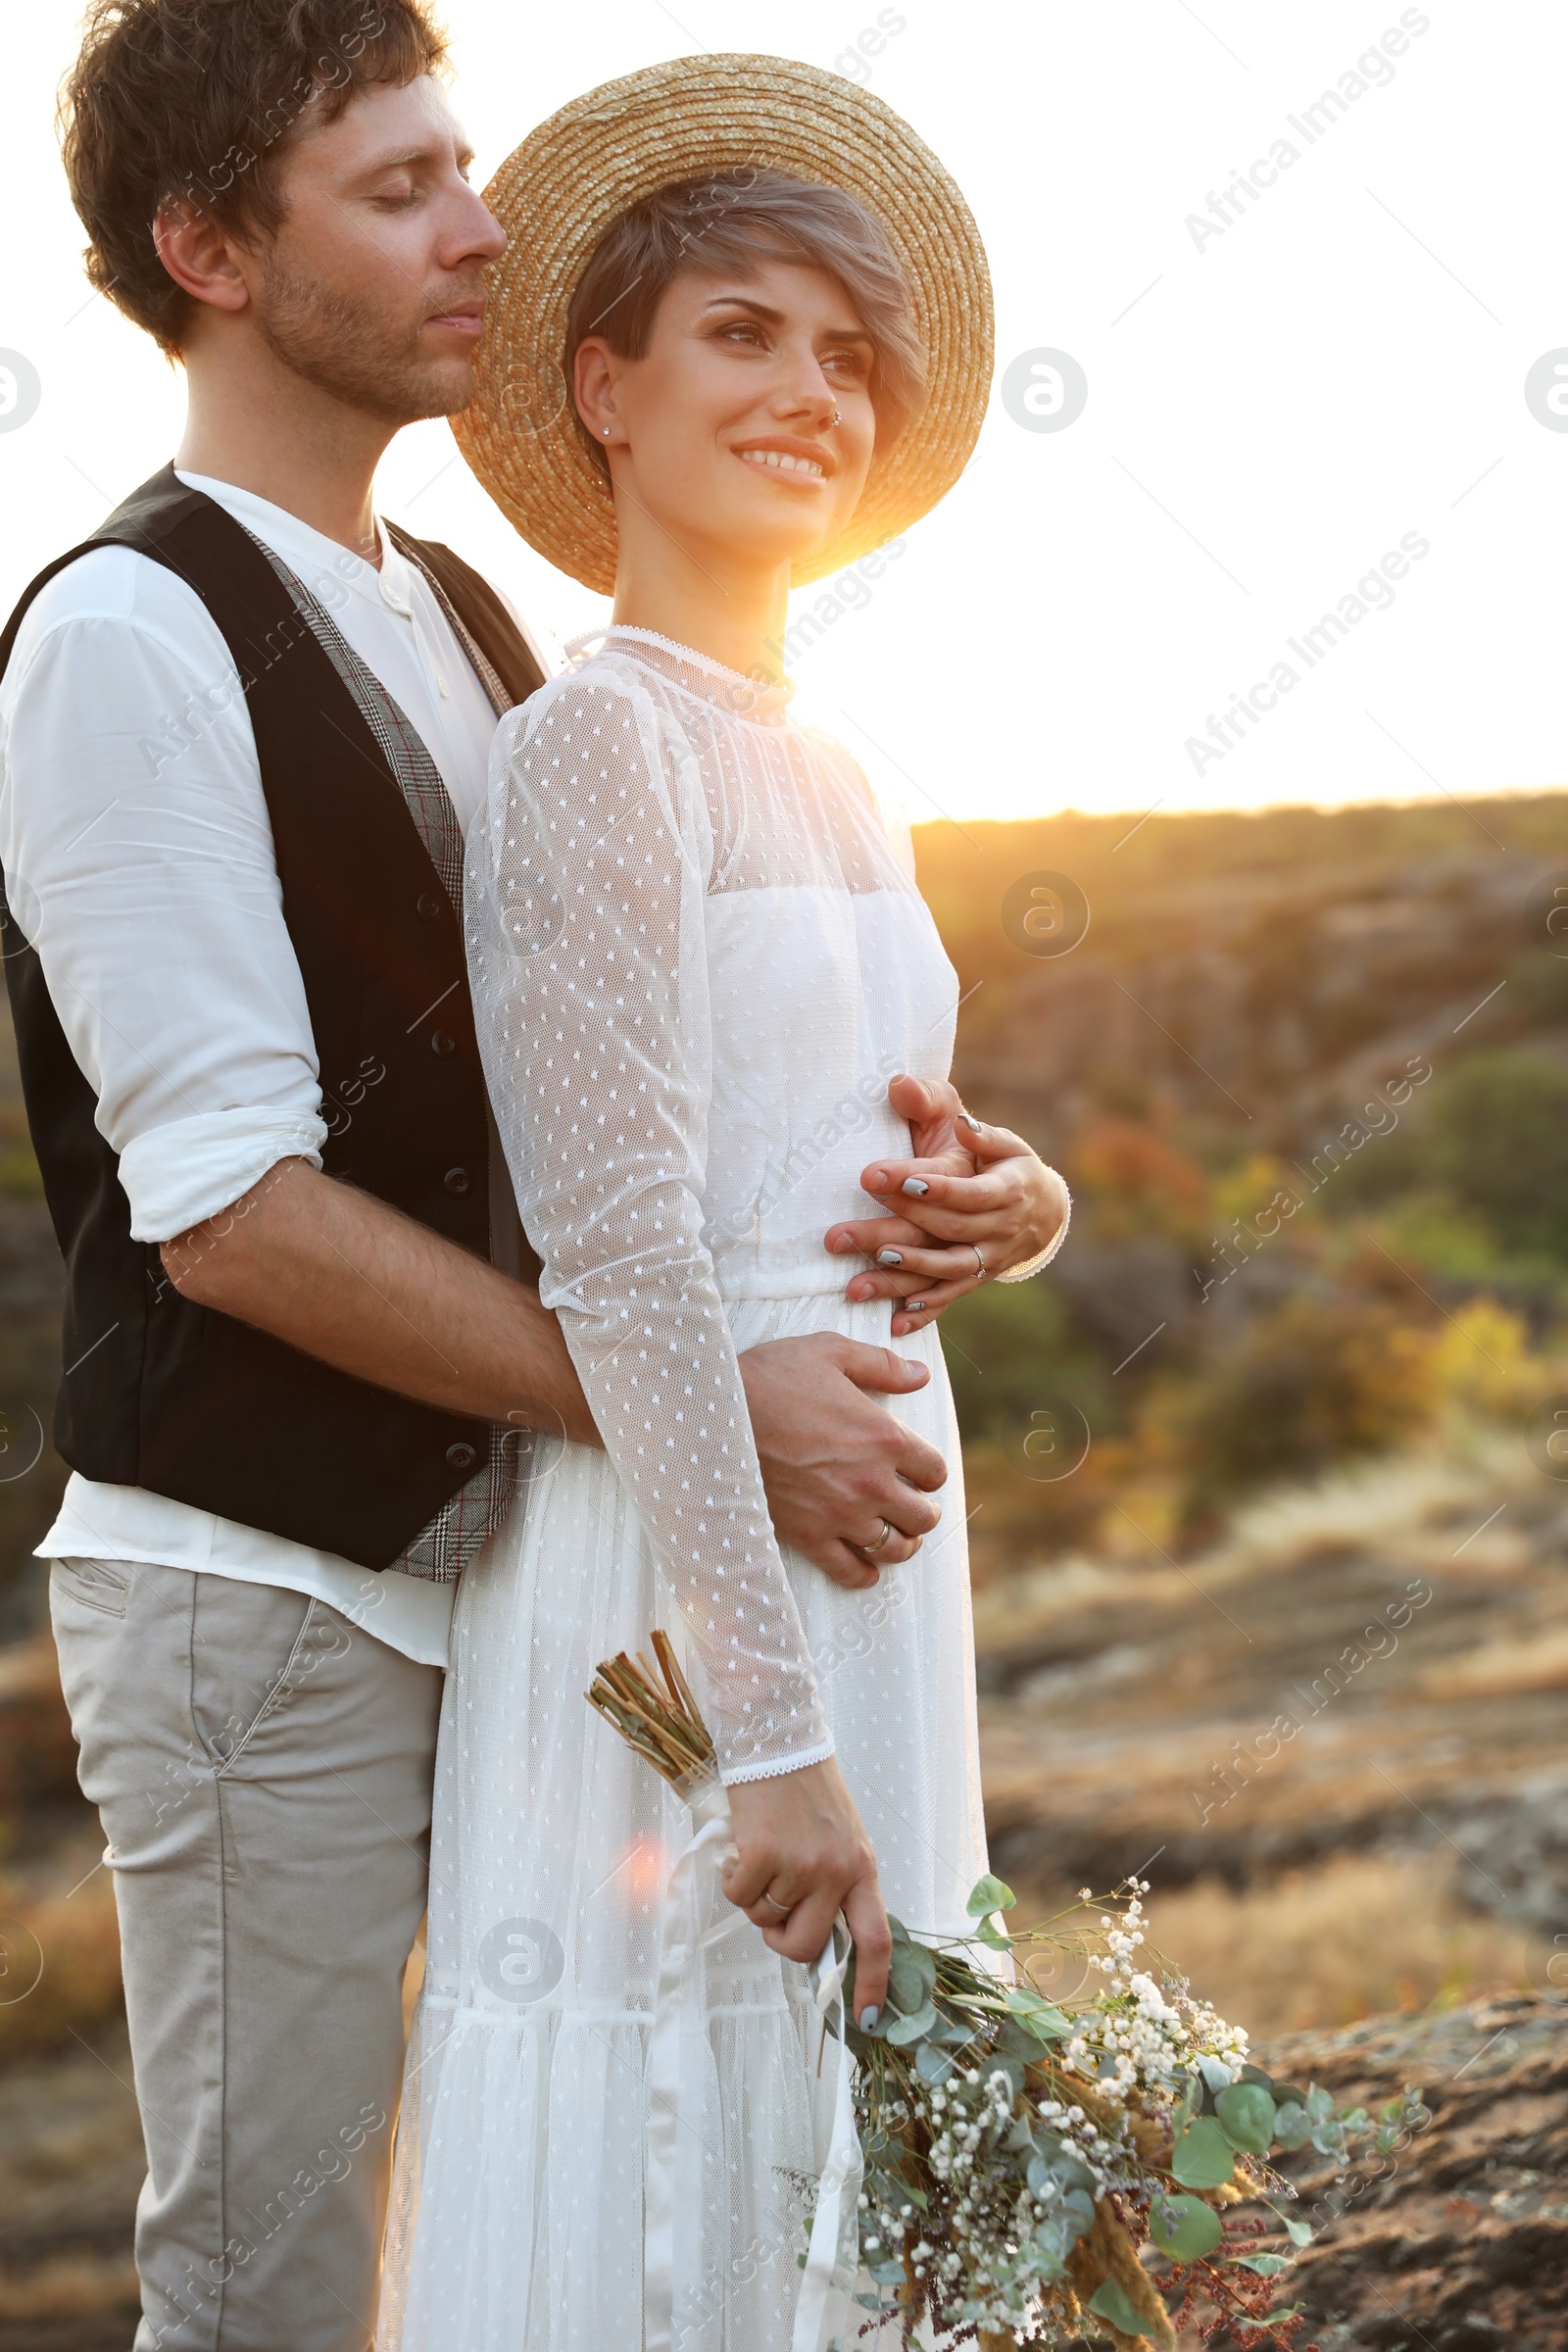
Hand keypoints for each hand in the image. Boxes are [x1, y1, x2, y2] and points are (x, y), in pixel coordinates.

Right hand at [722, 1757, 890, 2025]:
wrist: (778, 1739)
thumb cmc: (806, 1790)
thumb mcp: (839, 1838)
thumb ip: (836, 1885)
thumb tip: (816, 1940)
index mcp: (862, 1869)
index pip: (877, 1940)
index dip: (873, 1985)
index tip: (866, 2019)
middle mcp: (837, 1871)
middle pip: (804, 1946)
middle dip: (779, 1938)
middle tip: (771, 1908)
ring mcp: (800, 1863)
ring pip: (765, 1919)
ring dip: (754, 1897)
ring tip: (761, 1855)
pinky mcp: (763, 1852)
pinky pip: (738, 1896)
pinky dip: (732, 1879)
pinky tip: (742, 1847)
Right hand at [739, 1332, 947, 1589]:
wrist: (717, 1414)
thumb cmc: (772, 1377)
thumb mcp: (830, 1353)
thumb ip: (882, 1366)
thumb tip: (922, 1376)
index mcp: (884, 1437)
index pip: (934, 1470)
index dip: (931, 1471)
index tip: (920, 1471)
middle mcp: (871, 1482)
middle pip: (922, 1516)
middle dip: (923, 1511)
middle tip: (914, 1505)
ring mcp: (841, 1514)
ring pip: (894, 1548)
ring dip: (903, 1543)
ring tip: (898, 1535)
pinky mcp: (808, 1536)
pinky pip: (850, 1571)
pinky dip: (865, 1574)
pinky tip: (867, 1568)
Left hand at [825, 1075, 1068, 1335]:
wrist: (1043, 1208)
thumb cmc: (1005, 1161)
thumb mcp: (997, 1135)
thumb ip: (965, 1119)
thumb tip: (931, 1102)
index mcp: (1006, 1188)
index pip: (963, 1190)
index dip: (925, 1186)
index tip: (876, 1177)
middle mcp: (999, 1228)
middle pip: (944, 1231)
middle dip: (891, 1230)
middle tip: (839, 1234)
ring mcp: (989, 1257)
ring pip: (945, 1271)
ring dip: (902, 1276)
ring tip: (859, 1279)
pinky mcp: (977, 1277)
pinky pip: (951, 1297)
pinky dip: (925, 1312)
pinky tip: (894, 1320)